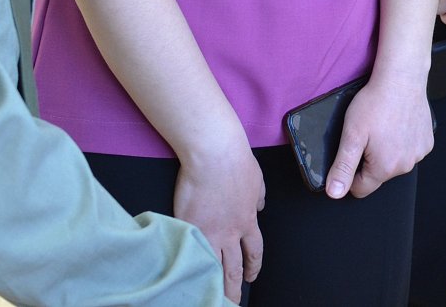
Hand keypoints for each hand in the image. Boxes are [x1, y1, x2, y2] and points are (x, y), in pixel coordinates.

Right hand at [172, 142, 264, 302]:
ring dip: (212, 285)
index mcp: (248, 221)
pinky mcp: (189, 226)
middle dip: (233, 288)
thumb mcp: (257, 180)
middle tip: (231, 301)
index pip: (254, 252)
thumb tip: (259, 205)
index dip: (253, 266)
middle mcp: (231, 232)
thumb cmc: (236, 162)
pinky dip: (189, 267)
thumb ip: (257, 197)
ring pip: (212, 267)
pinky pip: (189, 253)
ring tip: (210, 297)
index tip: (251, 276)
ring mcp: (209, 231)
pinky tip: (186, 277)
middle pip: (234, 268)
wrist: (215, 153)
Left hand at [324, 71, 432, 198]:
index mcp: (385, 168)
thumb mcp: (351, 135)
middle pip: (378, 175)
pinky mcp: (427, 142)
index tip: (353, 150)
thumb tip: (335, 193)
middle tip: (367, 134)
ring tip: (383, 126)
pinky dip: (402, 142)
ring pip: (395, 163)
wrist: (402, 78)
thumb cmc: (376, 103)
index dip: (351, 171)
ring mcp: (419, 154)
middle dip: (370, 160)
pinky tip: (397, 124)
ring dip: (387, 151)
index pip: (360, 188)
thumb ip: (342, 167)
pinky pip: (409, 151)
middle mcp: (405, 166)